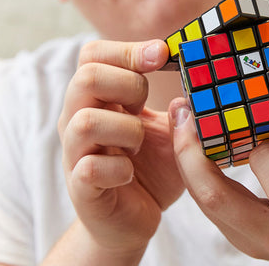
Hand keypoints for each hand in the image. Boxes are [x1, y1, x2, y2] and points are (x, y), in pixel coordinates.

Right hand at [58, 40, 184, 258]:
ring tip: (139, 144)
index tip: (161, 56)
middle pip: (86, 77)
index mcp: (98, 99)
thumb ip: (178, 106)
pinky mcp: (81, 188)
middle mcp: (78, 119)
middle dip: (129, 85)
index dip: (127, 50)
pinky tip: (130, 173)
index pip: (93, 55)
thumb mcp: (169, 130)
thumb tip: (194, 76)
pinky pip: (90, 168)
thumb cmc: (151, 167)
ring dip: (126, 129)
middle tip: (146, 106)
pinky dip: (120, 168)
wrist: (134, 218)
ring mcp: (75, 154)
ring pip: (86, 122)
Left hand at [169, 60, 268, 264]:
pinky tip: (192, 139)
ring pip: (202, 200)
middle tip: (185, 110)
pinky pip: (205, 201)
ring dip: (185, 156)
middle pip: (218, 197)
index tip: (256, 117)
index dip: (264, 149)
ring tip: (182, 117)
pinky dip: (194, 168)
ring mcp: (250, 241)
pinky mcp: (235, 237)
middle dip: (191, 150)